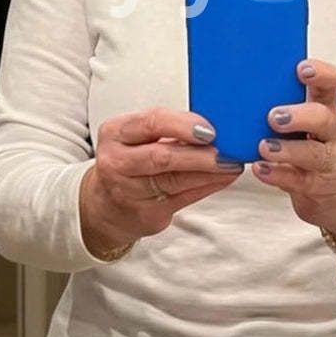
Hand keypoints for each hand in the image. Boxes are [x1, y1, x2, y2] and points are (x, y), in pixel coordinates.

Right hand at [79, 108, 243, 255]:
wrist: (104, 204)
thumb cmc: (128, 160)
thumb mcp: (136, 136)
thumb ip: (168, 127)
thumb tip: (213, 122)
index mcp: (115, 133)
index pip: (151, 122)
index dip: (183, 125)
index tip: (210, 129)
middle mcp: (117, 162)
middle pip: (162, 157)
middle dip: (199, 154)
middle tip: (226, 150)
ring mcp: (129, 191)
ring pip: (176, 180)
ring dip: (210, 172)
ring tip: (231, 163)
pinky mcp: (146, 214)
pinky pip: (184, 198)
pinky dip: (208, 186)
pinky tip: (223, 177)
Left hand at [251, 58, 335, 237]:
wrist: (330, 191)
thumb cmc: (306, 143)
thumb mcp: (302, 119)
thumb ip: (281, 99)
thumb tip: (236, 79)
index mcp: (325, 106)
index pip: (331, 83)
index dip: (321, 74)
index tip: (302, 69)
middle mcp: (331, 131)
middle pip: (323, 118)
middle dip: (299, 115)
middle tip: (273, 116)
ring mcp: (327, 160)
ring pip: (313, 153)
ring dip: (286, 149)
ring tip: (263, 147)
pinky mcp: (316, 185)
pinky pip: (297, 180)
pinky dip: (277, 174)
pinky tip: (259, 169)